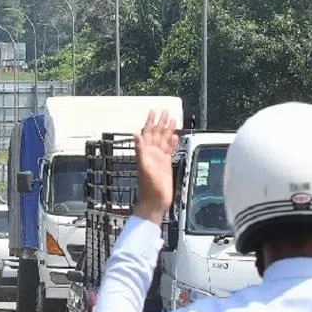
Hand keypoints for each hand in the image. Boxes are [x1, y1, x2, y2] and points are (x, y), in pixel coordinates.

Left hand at [132, 110, 178, 224]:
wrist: (155, 201)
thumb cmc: (149, 187)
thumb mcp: (144, 167)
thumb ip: (140, 151)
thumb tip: (136, 135)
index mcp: (146, 152)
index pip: (148, 132)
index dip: (150, 121)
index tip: (153, 111)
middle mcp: (152, 153)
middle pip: (157, 133)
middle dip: (161, 122)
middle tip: (165, 111)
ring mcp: (159, 159)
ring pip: (164, 140)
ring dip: (168, 130)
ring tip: (173, 119)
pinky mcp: (166, 164)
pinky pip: (169, 150)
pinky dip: (172, 142)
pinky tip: (175, 137)